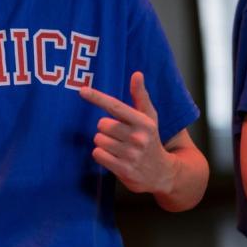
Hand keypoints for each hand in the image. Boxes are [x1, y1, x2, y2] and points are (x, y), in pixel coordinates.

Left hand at [79, 71, 176, 194]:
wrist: (163, 173)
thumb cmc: (151, 140)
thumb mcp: (149, 118)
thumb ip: (140, 96)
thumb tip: (137, 74)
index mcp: (144, 122)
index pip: (116, 106)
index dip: (98, 97)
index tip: (82, 90)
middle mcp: (138, 138)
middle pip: (102, 124)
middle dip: (105, 128)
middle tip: (118, 135)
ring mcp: (131, 155)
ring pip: (98, 140)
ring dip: (103, 142)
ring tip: (118, 147)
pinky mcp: (124, 170)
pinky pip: (98, 154)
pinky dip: (101, 155)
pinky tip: (114, 157)